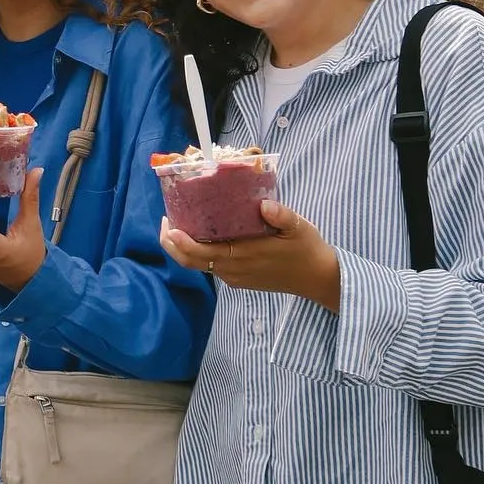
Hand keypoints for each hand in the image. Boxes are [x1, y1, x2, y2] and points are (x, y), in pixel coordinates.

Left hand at [160, 199, 340, 310]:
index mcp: (244, 256)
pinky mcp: (238, 278)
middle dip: (171, 244)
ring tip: (179, 222)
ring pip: (198, 265)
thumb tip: (264, 205)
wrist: (317, 278)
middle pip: (190, 262)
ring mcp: (234, 276)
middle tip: (166, 221)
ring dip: (183, 247)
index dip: (179, 241)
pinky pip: (210, 266)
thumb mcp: (299, 227)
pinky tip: (200, 233)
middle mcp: (233, 270)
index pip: (201, 253)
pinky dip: (198, 251)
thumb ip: (281, 216)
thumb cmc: (306, 249)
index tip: (169, 223)